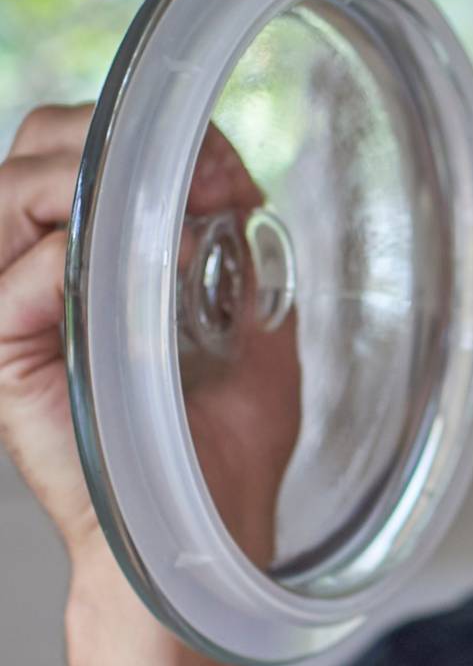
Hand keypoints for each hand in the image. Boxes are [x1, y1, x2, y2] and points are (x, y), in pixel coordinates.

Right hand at [0, 103, 299, 568]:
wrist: (209, 530)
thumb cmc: (226, 442)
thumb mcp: (253, 319)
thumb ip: (235, 243)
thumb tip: (225, 171)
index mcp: (93, 256)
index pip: (75, 147)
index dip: (145, 136)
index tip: (222, 167)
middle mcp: (42, 274)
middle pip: (29, 151)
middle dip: (106, 140)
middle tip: (193, 181)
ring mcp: (19, 315)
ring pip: (5, 197)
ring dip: (85, 186)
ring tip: (160, 222)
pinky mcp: (7, 361)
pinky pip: (16, 285)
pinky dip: (71, 264)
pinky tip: (129, 278)